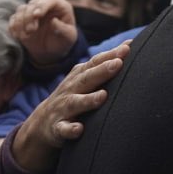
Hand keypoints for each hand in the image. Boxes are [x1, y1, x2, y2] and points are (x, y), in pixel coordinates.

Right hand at [9, 0, 78, 66]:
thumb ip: (63, 29)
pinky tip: (18, 36)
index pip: (50, 0)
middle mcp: (45, 6)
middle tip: (32, 30)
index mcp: (60, 6)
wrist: (52, 51)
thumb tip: (54, 21)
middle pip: (33, 4)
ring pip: (21, 9)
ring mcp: (32, 12)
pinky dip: (14, 27)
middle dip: (30, 17)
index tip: (37, 15)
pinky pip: (13, 19)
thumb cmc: (63, 41)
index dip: (42, 5)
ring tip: (27, 35)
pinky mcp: (22, 20)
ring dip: (21, 22)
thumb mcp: (68, 37)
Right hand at [11, 43, 129, 173]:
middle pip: (87, 79)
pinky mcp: (58, 128)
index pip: (94, 63)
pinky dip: (70, 129)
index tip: (127, 48)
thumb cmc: (73, 95)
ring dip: (88, 100)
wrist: (43, 122)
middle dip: (102, 71)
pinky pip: (63, 129)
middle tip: (118, 63)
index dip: (110, 55)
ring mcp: (63, 109)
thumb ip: (105, 63)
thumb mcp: (85, 78)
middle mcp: (71, 90)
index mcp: (79, 77)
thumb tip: (129, 44)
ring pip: (75, 103)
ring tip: (103, 96)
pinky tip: (79, 129)